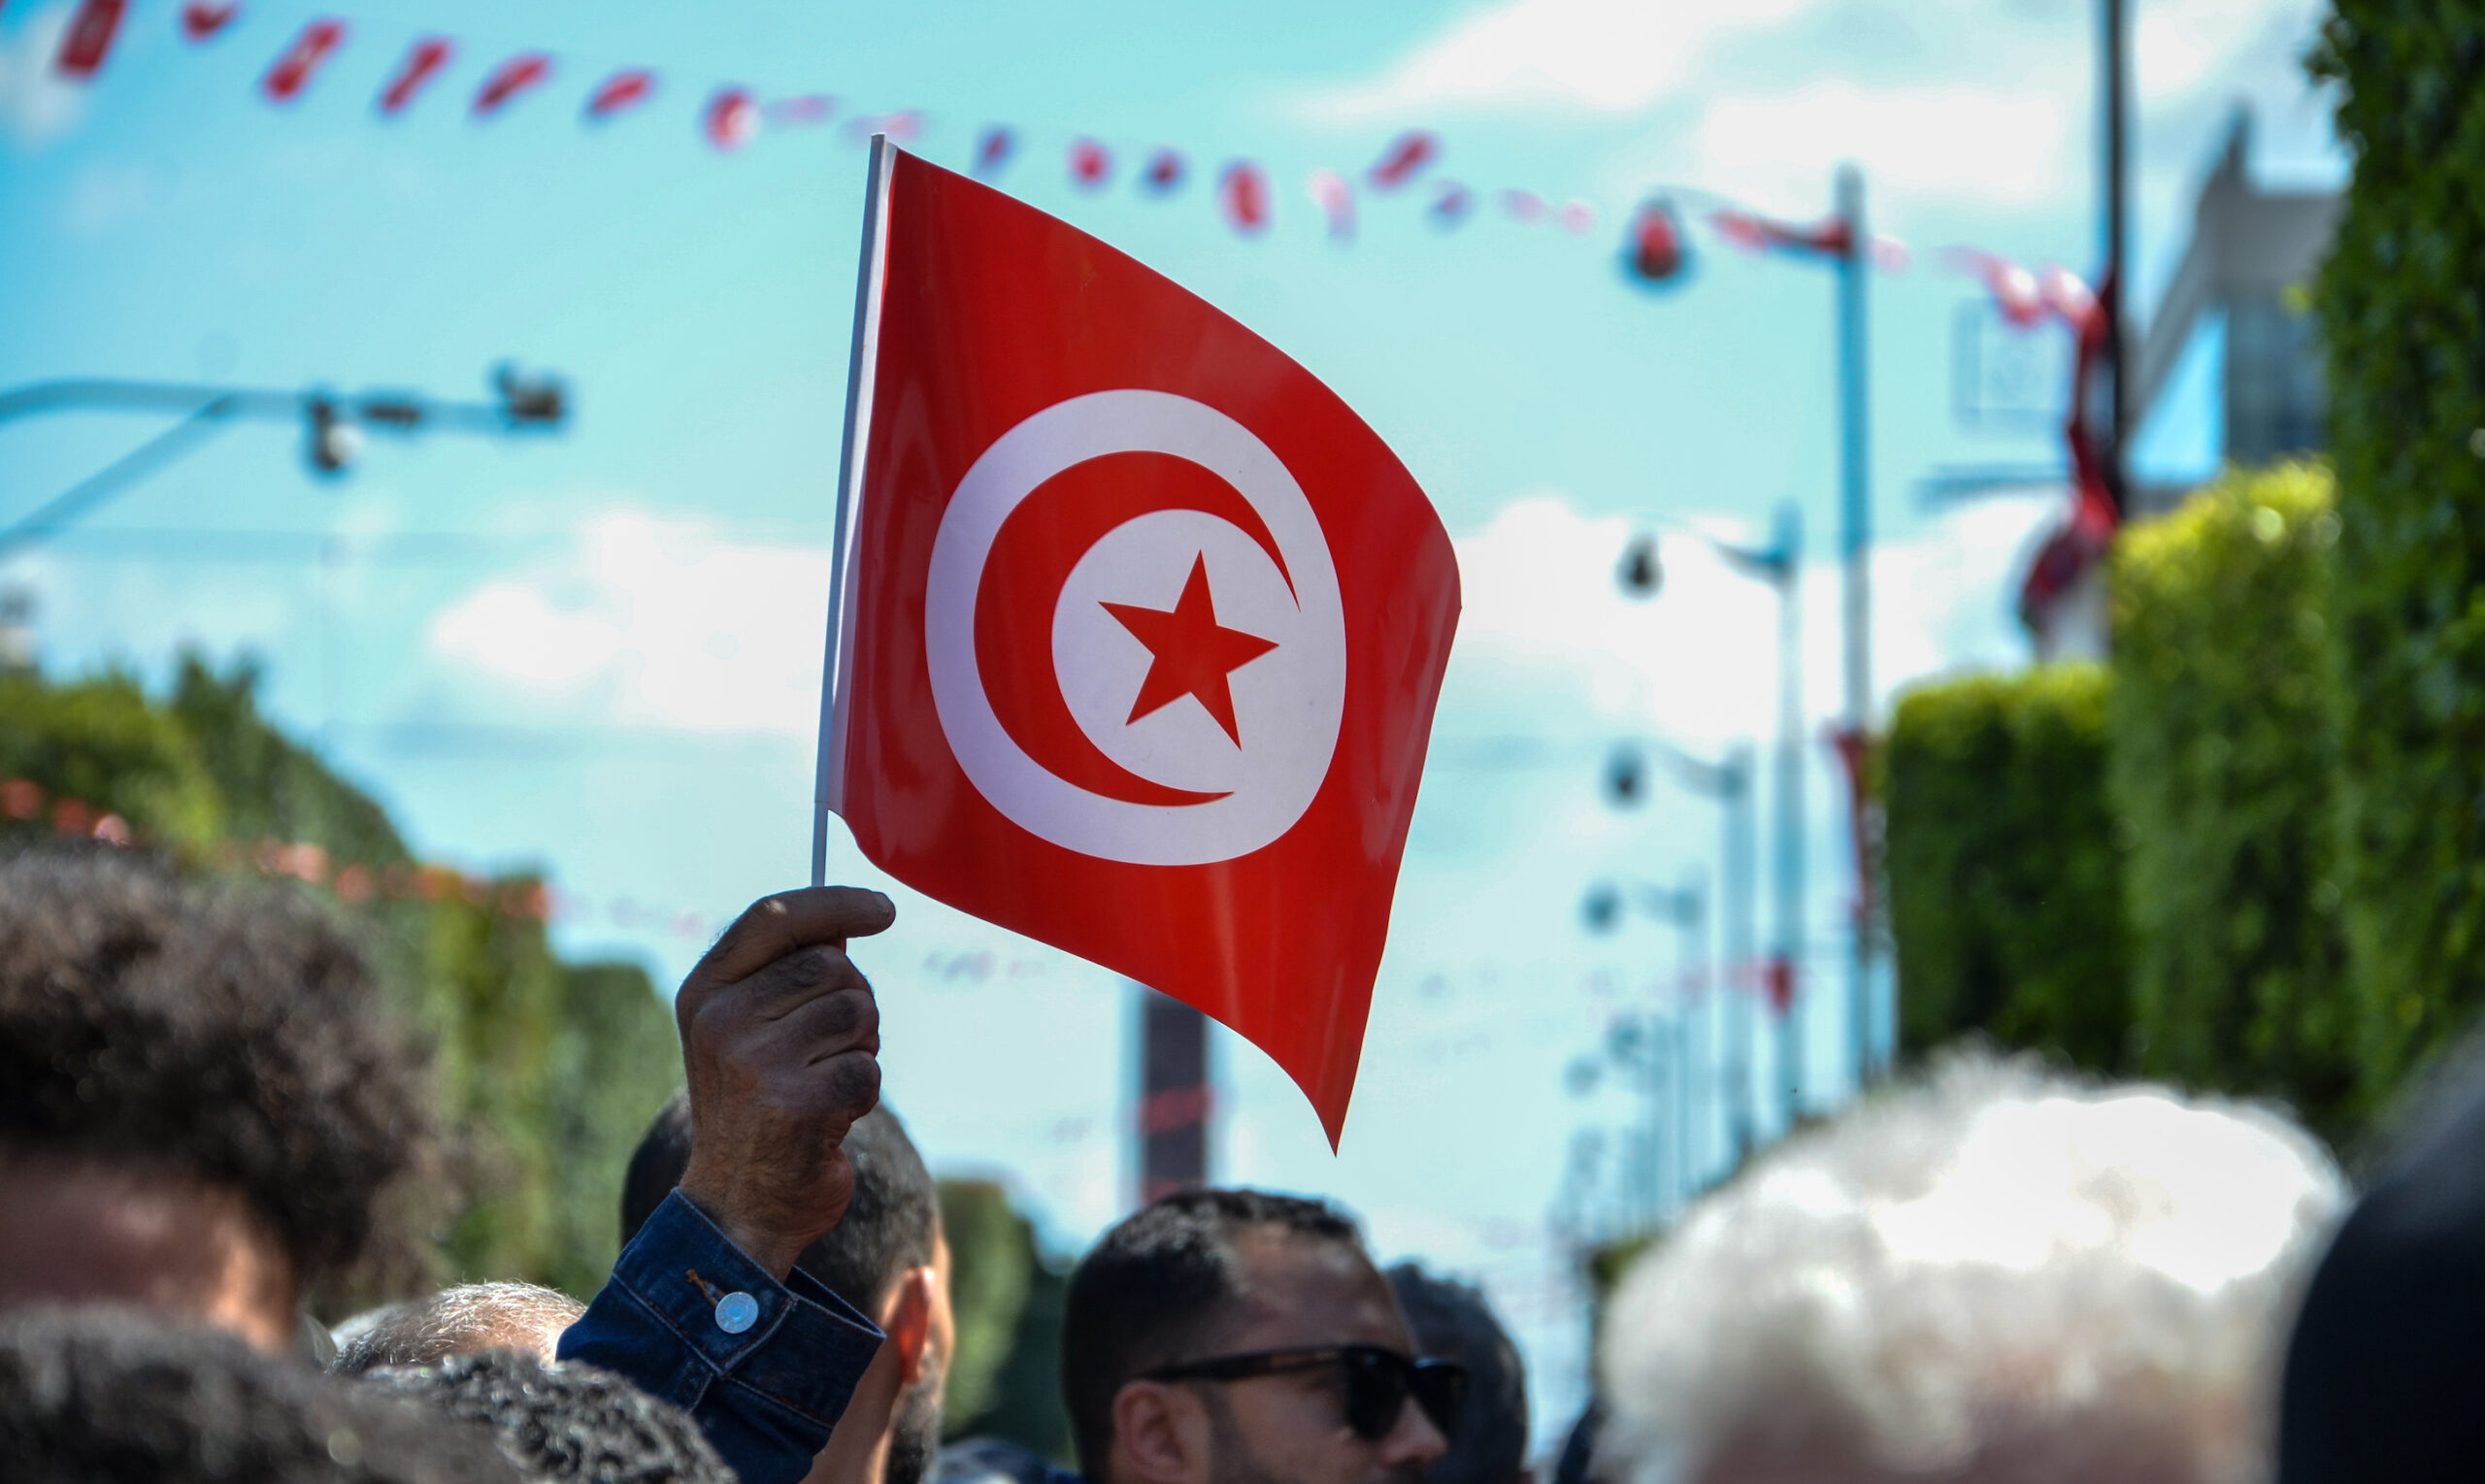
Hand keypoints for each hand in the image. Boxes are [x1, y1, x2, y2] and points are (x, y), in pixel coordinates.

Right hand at [674, 886, 895, 1278]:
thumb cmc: (757, 1106)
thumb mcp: (748, 1030)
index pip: (774, 918)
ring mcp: (756, 1064)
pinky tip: (830, 1118)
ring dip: (860, 1047)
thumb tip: (848, 918)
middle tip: (832, 1048)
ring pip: (857, 1011)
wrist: (739, 1207)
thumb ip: (786, 973)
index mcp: (704, 993)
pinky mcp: (798, 1105)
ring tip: (824, 1081)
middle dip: (853, 1000)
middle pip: (832, 965)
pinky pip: (867, 1066)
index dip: (835, 903)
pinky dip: (863, 1090)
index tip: (884, 909)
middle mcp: (721, 1022)